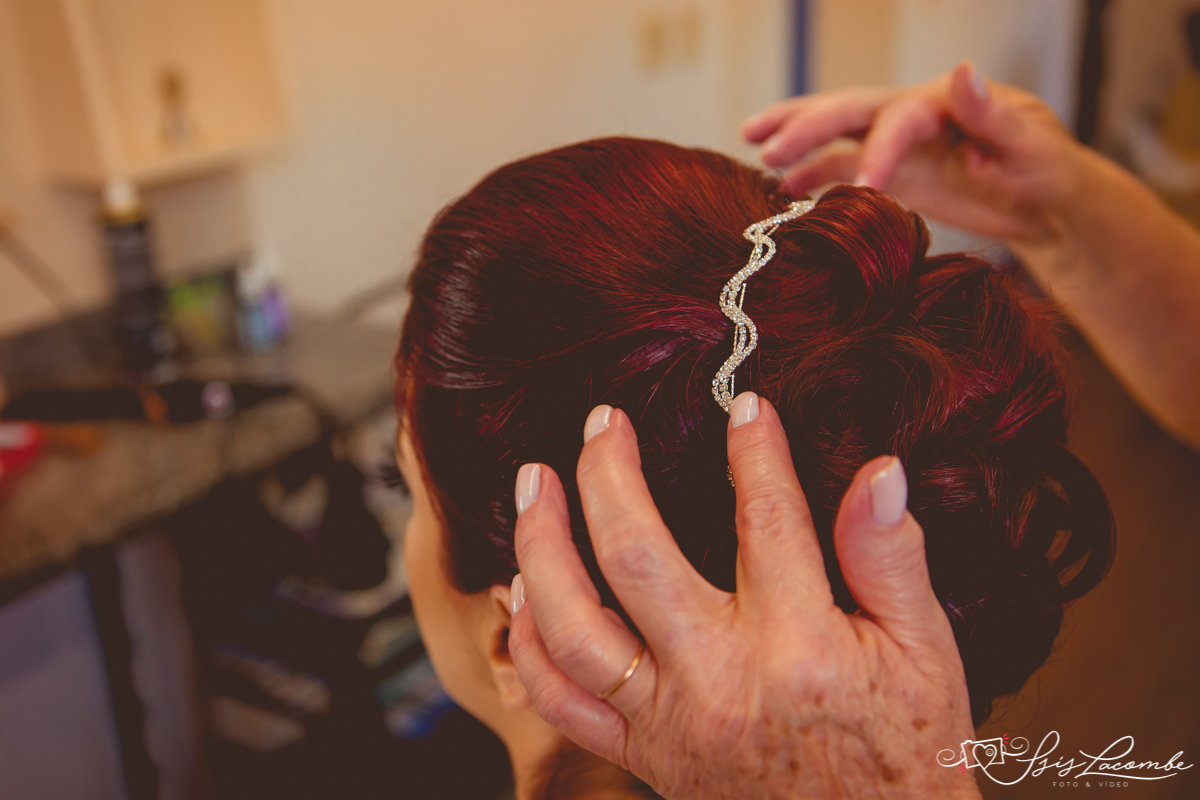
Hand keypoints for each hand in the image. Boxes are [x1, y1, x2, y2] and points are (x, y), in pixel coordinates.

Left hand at [508, 394, 981, 799]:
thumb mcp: (926, 656)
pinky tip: (526, 591)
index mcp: (799, 648)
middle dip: (607, 475)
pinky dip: (531, 645)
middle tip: (602, 422)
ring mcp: (669, 722)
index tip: (745, 406)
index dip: (753, 451)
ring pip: (575, 627)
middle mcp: (719, 681)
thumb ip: (893, 560)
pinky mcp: (642, 756)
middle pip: (635, 557)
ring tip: (533, 482)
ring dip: (542, 546)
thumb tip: (879, 474)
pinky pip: (562, 703)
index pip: (764, 519)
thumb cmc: (906, 757)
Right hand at [741, 61, 1090, 245]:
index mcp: (946, 101)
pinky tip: (782, 189)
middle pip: (851, 109)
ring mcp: (897, 142)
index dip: (879, 149)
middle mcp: (913, 113)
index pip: (900, 117)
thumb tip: (962, 68)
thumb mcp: (1031, 145)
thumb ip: (992, 114)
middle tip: (768, 147)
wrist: (1045, 202)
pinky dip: (812, 175)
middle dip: (807, 125)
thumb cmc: (1047, 171)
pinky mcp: (890, 170)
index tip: (866, 186)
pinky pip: (842, 166)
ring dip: (796, 137)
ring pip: (837, 130)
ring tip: (753, 147)